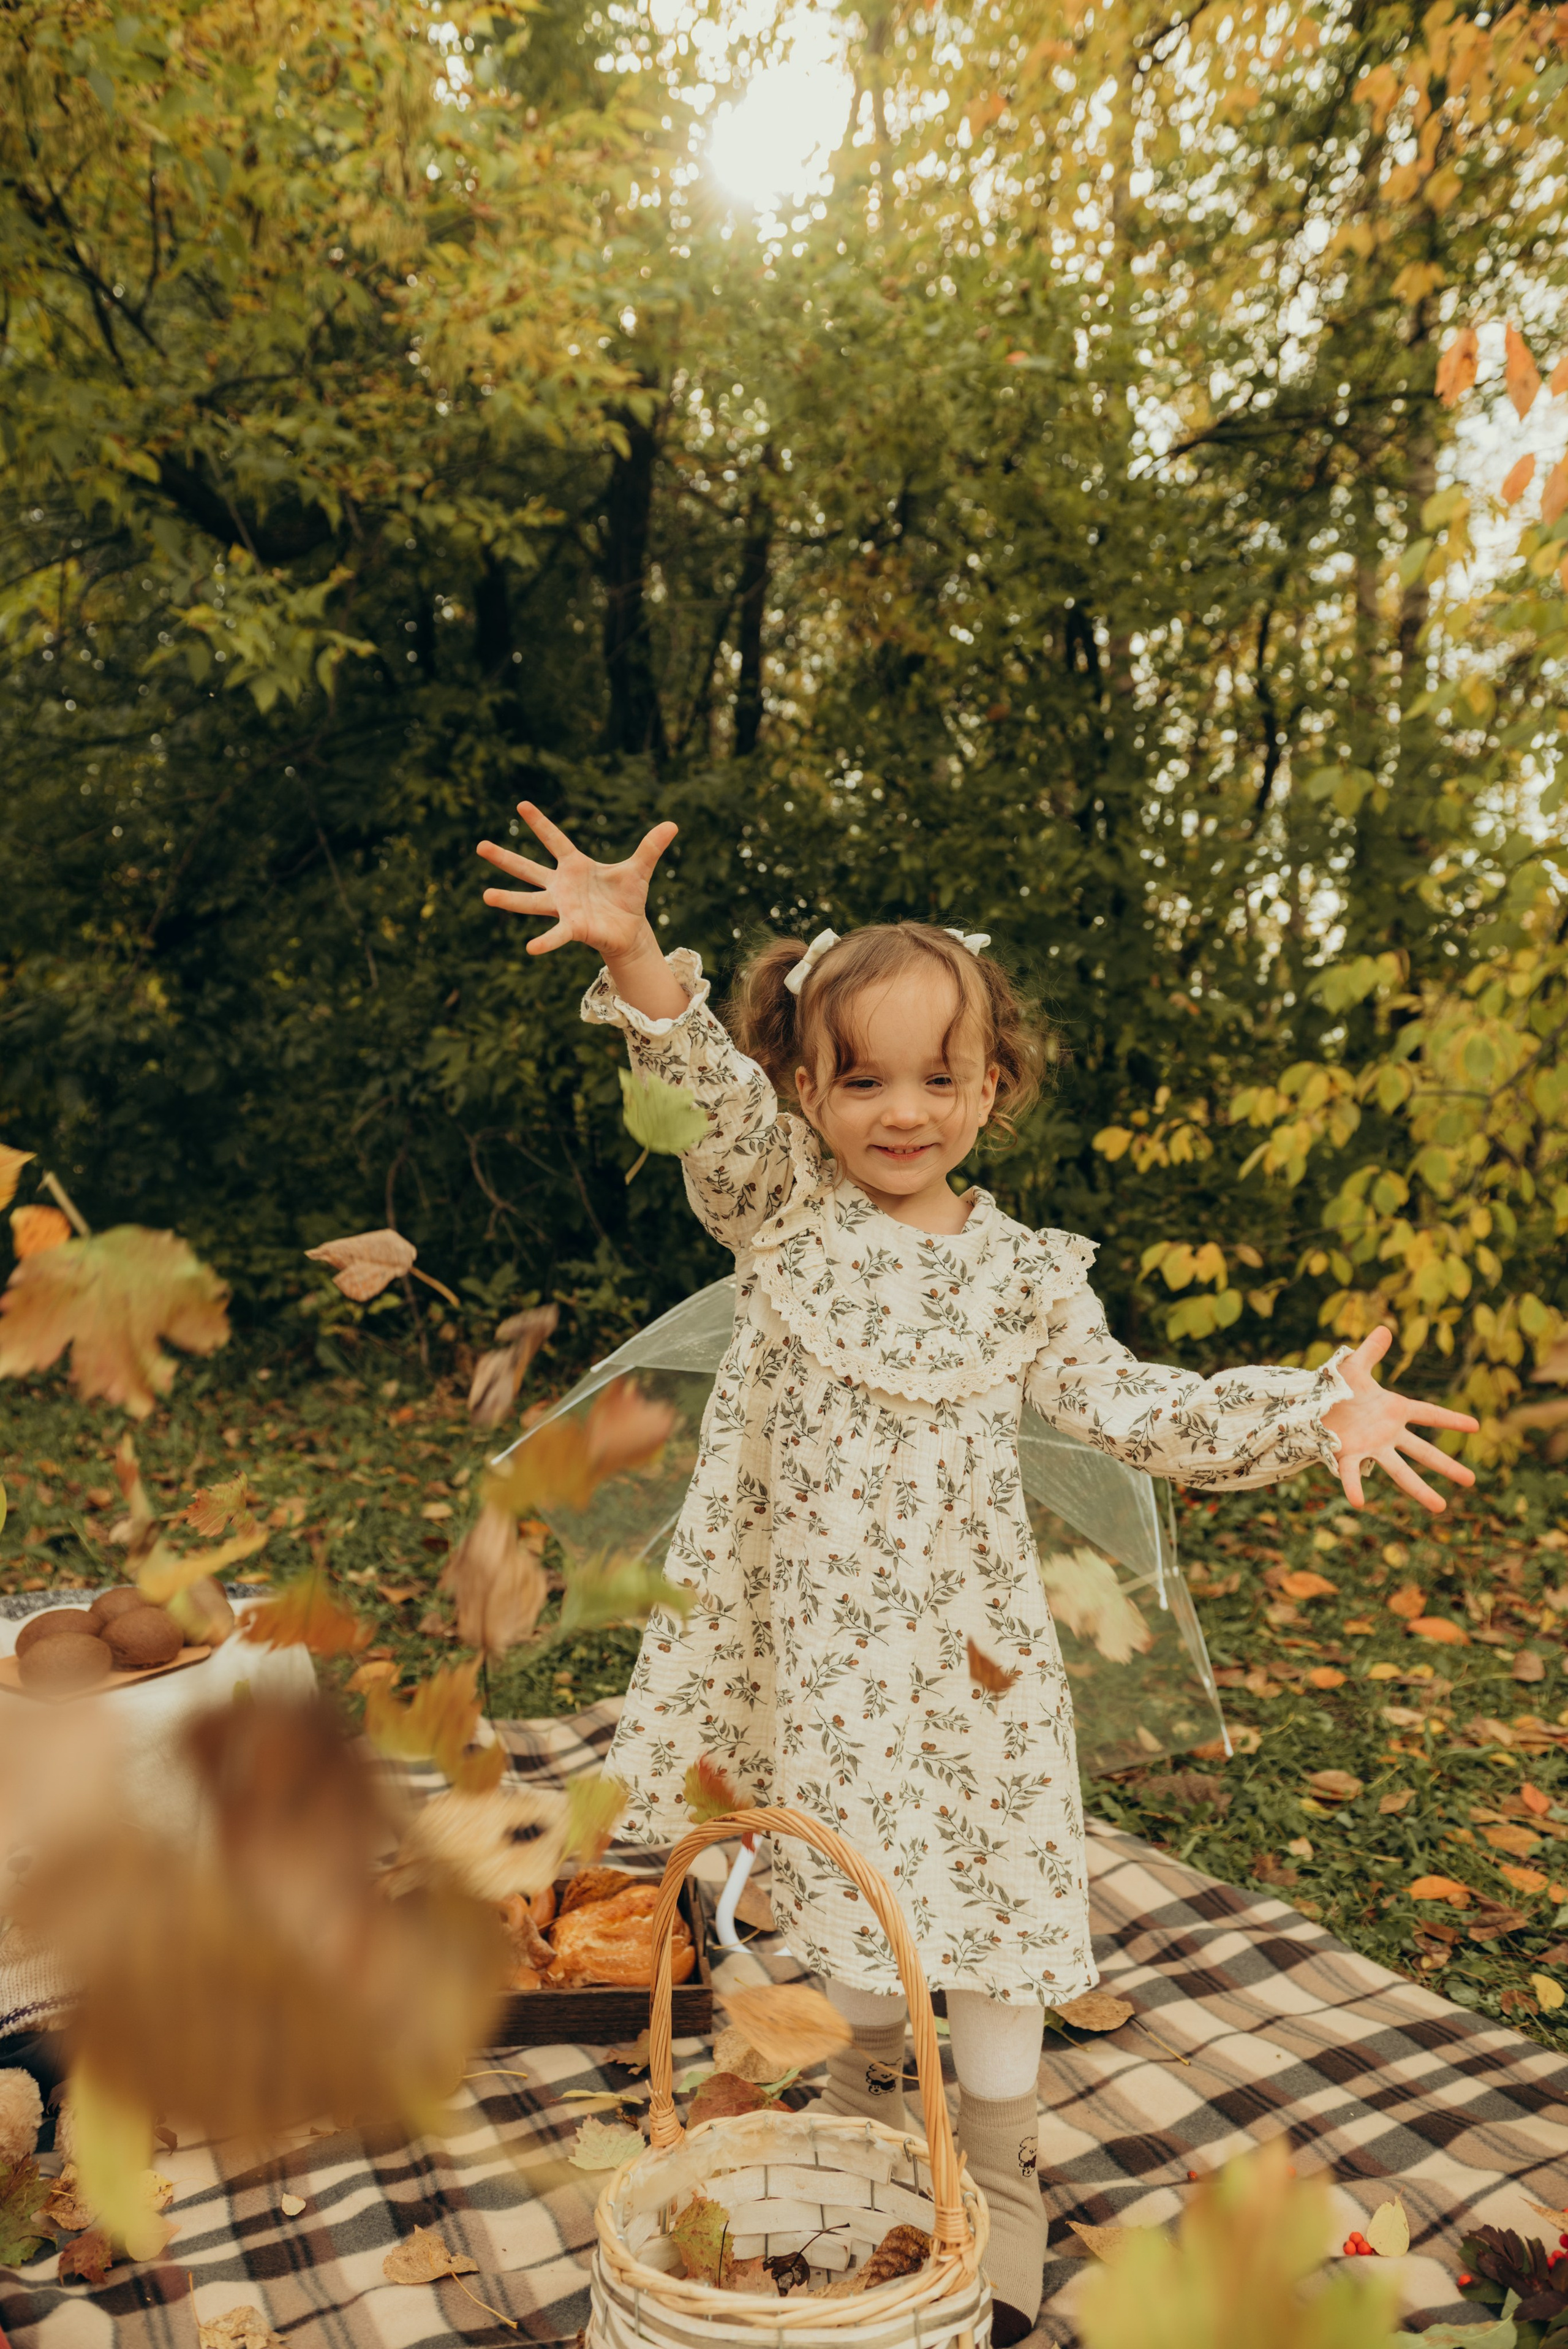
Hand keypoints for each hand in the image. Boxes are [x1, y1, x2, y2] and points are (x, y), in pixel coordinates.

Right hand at [477, 802, 677, 964]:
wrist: (630, 930)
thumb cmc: (627, 898)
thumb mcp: (639, 870)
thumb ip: (651, 848)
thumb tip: (674, 824)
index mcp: (576, 866)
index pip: (555, 840)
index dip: (540, 823)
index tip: (522, 804)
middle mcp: (562, 886)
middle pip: (529, 868)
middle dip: (505, 858)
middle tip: (479, 846)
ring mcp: (563, 908)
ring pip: (531, 902)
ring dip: (509, 900)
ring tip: (485, 895)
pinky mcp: (573, 928)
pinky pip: (556, 935)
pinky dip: (545, 942)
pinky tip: (530, 949)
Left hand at [1321, 1325, 1479, 1512]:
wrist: (1309, 1406)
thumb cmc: (1335, 1388)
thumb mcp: (1353, 1367)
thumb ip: (1370, 1351)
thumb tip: (1385, 1329)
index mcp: (1393, 1410)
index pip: (1429, 1413)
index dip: (1451, 1419)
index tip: (1476, 1426)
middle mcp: (1387, 1433)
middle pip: (1422, 1451)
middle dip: (1446, 1466)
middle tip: (1472, 1480)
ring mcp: (1370, 1448)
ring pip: (1399, 1471)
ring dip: (1419, 1490)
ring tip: (1441, 1508)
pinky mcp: (1347, 1456)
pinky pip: (1352, 1474)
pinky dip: (1354, 1487)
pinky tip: (1359, 1502)